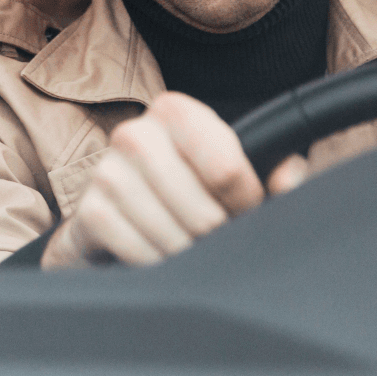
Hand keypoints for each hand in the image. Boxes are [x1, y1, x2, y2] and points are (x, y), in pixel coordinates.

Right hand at [41, 92, 306, 268]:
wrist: (119, 217)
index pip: (226, 167)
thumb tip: (288, 181)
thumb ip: (278, 171)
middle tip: (213, 235)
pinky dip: (156, 263)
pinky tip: (156, 253)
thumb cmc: (187, 190)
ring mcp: (106, 172)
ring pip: (173, 236)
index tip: (243, 208)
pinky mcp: (89, 211)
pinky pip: (139, 252)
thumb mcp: (238, 174)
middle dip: (217, 236)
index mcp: (175, 112)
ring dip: (187, 254)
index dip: (245, 201)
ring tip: (186, 245)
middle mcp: (134, 133)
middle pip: (203, 212)